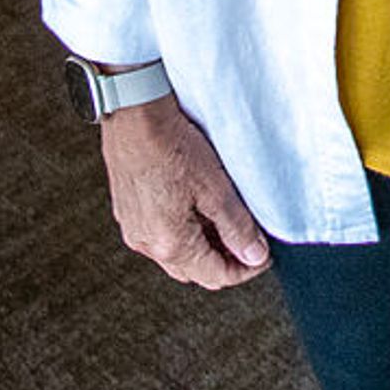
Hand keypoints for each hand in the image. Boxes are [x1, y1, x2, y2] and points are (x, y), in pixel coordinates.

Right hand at [98, 95, 272, 289]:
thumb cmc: (171, 144)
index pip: (216, 277)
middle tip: (247, 239)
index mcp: (170, 244)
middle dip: (223, 260)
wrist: (133, 111)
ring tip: (223, 218)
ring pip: (176, 253)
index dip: (245, 270)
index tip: (263, 255)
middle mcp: (146, 243)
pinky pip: (159, 234)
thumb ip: (237, 227)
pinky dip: (182, 230)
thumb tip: (254, 256)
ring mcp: (133, 227)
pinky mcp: (127, 209)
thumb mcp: (216, 188)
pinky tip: (195, 205)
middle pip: (194, 270)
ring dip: (202, 245)